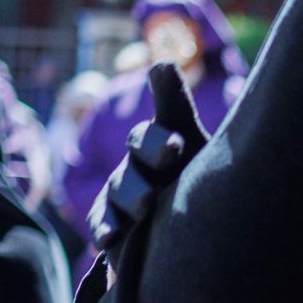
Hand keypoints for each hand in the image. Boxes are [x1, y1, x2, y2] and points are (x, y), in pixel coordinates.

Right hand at [90, 63, 210, 250]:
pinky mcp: (116, 225)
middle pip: (130, 170)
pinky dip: (103, 230)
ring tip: (142, 214)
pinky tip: (107, 240)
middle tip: (152, 194)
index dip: (158, 142)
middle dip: (139, 180)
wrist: (199, 223)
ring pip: (117, 196)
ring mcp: (122, 196)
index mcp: (157, 145)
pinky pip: (103, 224)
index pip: (149, 137)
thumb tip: (161, 62)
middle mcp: (136, 167)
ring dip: (126, 204)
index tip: (175, 148)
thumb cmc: (198, 173)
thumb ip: (174, 104)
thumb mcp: (195, 141)